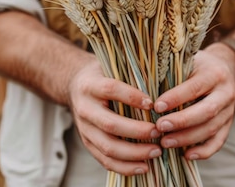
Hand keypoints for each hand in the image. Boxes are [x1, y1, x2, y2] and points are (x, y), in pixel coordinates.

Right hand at [67, 58, 162, 175]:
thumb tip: (159, 83)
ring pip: (108, 147)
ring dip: (134, 153)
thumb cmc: (103, 75)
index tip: (153, 104)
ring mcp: (84, 129)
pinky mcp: (87, 144)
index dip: (132, 97)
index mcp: (90, 85)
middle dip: (138, 131)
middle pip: (110, 124)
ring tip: (156, 152)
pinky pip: (105, 160)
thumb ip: (130, 74)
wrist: (75, 87)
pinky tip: (144, 167)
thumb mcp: (111, 67)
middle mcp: (85, 108)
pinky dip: (125, 167)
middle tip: (159, 132)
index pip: (111, 89)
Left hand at [153, 43, 234, 159]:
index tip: (156, 106)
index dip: (176, 98)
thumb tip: (145, 87)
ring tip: (165, 143)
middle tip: (159, 127)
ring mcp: (229, 110)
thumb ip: (173, 72)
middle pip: (207, 111)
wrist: (224, 69)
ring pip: (211, 128)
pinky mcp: (228, 125)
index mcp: (214, 73)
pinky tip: (186, 155)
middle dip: (182, 121)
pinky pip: (218, 141)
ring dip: (188, 138)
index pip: (195, 87)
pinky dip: (203, 151)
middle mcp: (225, 92)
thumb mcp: (188, 61)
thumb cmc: (197, 66)